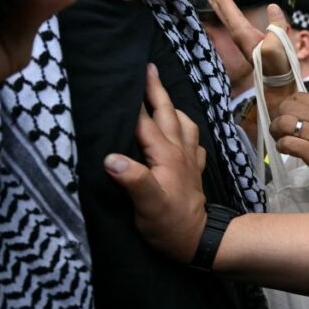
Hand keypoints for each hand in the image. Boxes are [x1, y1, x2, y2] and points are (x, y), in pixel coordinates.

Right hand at [105, 64, 207, 264]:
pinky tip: (180, 129)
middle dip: (156, 90)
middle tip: (147, 68)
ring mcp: (188, 158)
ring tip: (162, 94)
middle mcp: (178, 150)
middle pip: (167, 113)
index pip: (144, 121)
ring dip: (171, 106)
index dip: (133, 100)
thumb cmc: (169, 224)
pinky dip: (184, 127)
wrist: (198, 240)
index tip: (124, 76)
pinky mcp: (192, 169)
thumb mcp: (147, 205)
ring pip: (182, 122)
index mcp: (165, 154)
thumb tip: (110, 157)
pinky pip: (190, 139)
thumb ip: (131, 179)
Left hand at [191, 0, 294, 109]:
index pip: (223, 2)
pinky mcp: (245, 35)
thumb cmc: (279, 66)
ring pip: (220, 8)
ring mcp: (239, 33)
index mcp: (241, 30)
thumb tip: (273, 7)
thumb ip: (276, 26)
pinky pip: (229, 13)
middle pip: (215, 3)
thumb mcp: (279, 46)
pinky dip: (222, 1)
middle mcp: (235, 30)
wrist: (278, 82)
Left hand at [272, 93, 308, 202]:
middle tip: (279, 130)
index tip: (286, 117)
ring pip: (283, 122)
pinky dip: (281, 146)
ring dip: (276, 131)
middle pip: (287, 106)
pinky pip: (286, 142)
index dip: (287, 106)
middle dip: (278, 117)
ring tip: (280, 140)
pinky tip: (286, 151)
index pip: (299, 96)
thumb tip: (305, 117)